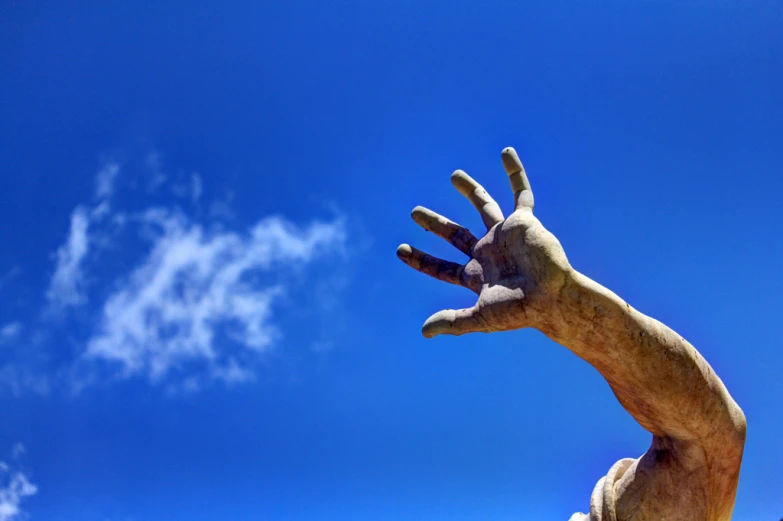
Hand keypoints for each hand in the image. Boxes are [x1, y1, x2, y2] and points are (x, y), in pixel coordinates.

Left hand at [397, 147, 573, 337]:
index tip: (400, 249)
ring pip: (484, 206)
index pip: (442, 267)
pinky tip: (506, 152)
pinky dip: (515, 172)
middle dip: (435, 224)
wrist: (552, 298)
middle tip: (415, 212)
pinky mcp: (524, 222)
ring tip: (454, 175)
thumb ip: (453, 322)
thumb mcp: (480, 318)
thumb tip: (424, 331)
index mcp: (476, 275)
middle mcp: (488, 252)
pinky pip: (521, 192)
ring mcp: (505, 235)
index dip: (421, 259)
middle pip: (455, 234)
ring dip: (470, 191)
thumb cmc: (520, 311)